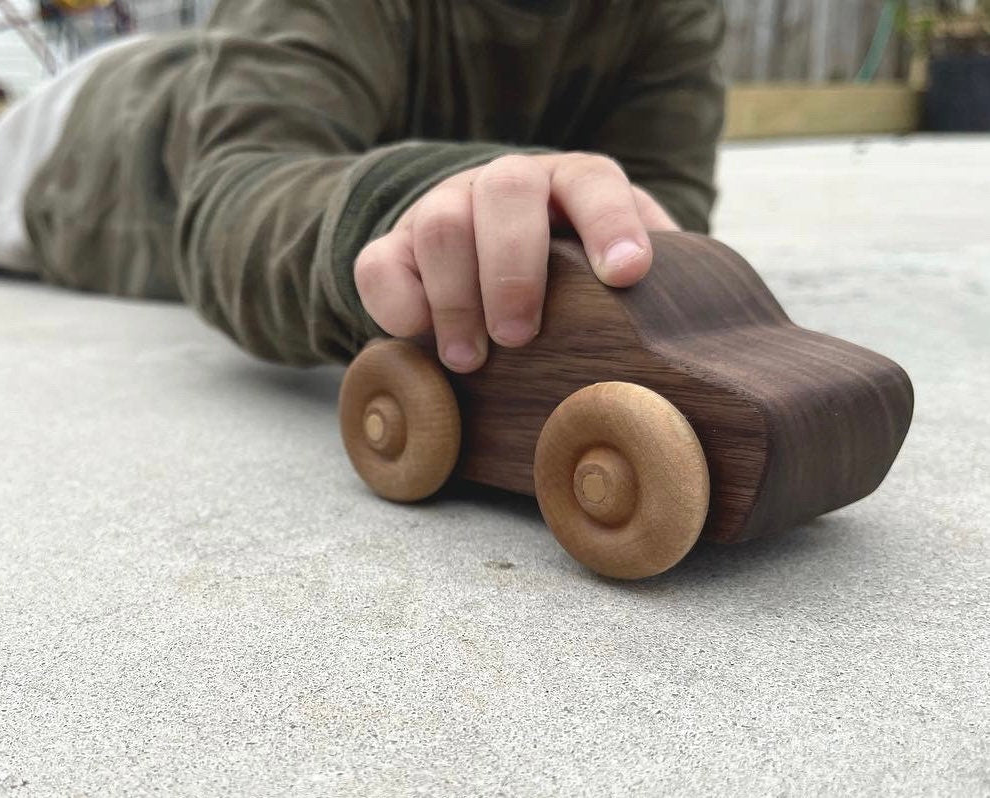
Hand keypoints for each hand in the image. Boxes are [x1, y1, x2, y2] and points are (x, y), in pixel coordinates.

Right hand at [354, 152, 679, 372]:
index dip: (610, 223)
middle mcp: (504, 184)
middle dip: (512, 267)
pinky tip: (421, 338)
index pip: (593, 182)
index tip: (628, 276)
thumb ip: (652, 282)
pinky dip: (396, 304)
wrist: (483, 249)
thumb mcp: (612, 265)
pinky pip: (379, 264)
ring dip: (454, 297)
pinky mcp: (394, 247)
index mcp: (570, 184)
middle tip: (519, 335)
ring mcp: (443, 209)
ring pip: (439, 225)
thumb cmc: (567, 273)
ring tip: (472, 361)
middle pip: (503, 192)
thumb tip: (692, 339)